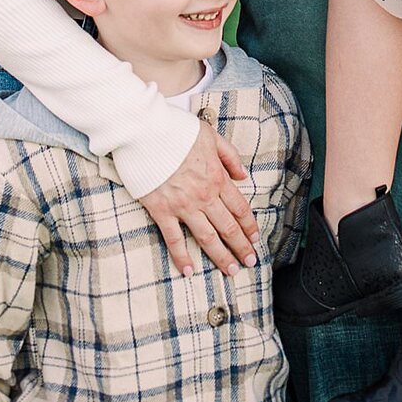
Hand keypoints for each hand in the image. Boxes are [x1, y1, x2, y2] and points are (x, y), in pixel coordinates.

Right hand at [139, 120, 260, 277]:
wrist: (146, 132)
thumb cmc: (177, 130)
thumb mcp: (210, 135)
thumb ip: (229, 156)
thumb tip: (243, 176)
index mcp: (217, 177)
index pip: (239, 207)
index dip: (249, 226)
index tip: (255, 239)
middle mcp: (204, 195)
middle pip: (227, 227)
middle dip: (241, 246)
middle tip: (249, 262)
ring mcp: (183, 206)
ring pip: (207, 237)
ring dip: (221, 256)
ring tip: (231, 270)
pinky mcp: (162, 211)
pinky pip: (174, 239)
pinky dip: (182, 257)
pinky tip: (189, 271)